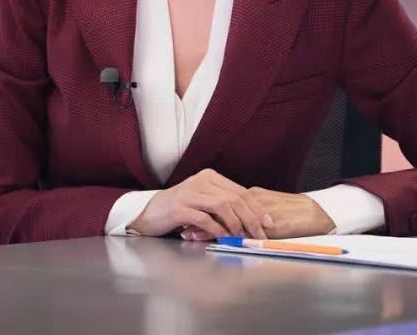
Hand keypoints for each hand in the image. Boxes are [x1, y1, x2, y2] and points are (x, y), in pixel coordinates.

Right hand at [129, 168, 274, 238]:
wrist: (148, 212)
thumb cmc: (179, 209)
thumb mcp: (203, 202)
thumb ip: (223, 205)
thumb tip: (251, 219)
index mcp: (210, 177)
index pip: (240, 191)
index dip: (257, 208)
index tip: (268, 223)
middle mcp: (201, 181)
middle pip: (234, 198)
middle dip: (251, 219)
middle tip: (260, 235)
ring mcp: (189, 193)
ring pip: (223, 206)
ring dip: (237, 225)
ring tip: (243, 238)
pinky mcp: (179, 208)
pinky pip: (205, 218)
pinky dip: (218, 230)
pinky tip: (224, 238)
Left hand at [180, 187, 335, 240]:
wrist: (318, 213)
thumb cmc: (294, 213)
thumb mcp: (267, 211)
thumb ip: (249, 214)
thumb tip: (228, 224)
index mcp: (251, 194)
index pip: (221, 203)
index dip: (204, 213)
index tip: (187, 222)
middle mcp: (252, 199)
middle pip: (220, 209)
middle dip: (201, 221)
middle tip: (184, 230)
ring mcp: (260, 210)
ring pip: (228, 219)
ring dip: (209, 229)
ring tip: (192, 237)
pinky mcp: (270, 223)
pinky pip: (245, 231)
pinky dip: (227, 236)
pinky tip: (215, 243)